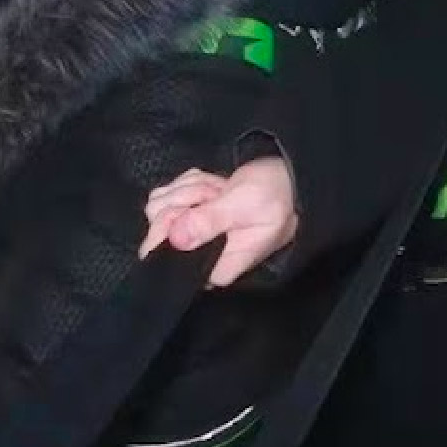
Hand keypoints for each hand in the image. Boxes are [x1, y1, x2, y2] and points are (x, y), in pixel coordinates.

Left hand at [139, 158, 298, 287]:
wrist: (288, 180)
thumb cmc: (274, 196)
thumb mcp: (243, 206)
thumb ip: (209, 221)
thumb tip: (175, 238)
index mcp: (215, 266)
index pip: (168, 256)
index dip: (171, 225)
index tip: (200, 203)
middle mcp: (200, 256)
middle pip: (158, 225)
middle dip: (185, 197)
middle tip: (217, 193)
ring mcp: (191, 234)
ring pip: (161, 206)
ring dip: (190, 188)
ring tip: (220, 189)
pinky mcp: (189, 216)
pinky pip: (168, 195)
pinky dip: (189, 183)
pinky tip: (214, 186)